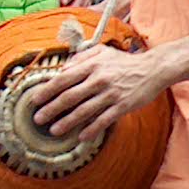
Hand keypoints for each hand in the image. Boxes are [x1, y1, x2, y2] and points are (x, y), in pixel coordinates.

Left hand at [30, 41, 171, 142]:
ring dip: (67, 122)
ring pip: (84, 111)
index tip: (35, 100)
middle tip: (38, 119)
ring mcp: (111, 94)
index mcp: (92, 65)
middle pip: (70, 96)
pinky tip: (81, 137)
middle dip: (51, 109)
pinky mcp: (122, 106)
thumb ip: (81, 57)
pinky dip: (91, 129)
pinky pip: (103, 120)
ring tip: (54, 130)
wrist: (153, 69)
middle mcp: (99, 79)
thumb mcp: (102, 51)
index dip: (47, 90)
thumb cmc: (124, 62)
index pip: (63, 79)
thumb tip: (62, 68)